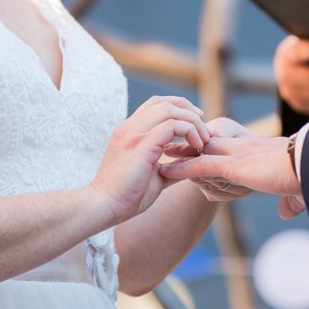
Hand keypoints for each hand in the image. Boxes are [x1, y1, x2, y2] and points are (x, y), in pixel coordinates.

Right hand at [89, 96, 208, 222]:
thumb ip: (171, 165)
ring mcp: (133, 133)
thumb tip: (192, 163)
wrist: (103, 206)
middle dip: (188, 110)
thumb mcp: (154, 175)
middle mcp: (129, 127)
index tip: (196, 122)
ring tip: (203, 139)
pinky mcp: (141, 144)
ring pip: (169, 109)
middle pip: (163, 102)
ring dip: (192, 121)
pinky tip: (196, 147)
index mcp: (129, 131)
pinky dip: (189, 131)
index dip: (179, 108)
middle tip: (204, 127)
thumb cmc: (126, 196)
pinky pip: (172, 126)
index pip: (155, 105)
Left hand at [161, 133, 304, 218]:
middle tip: (162, 150)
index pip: (224, 151)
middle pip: (205, 146)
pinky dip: (181, 168)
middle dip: (183, 148)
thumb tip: (288, 213)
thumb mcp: (297, 192)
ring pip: (199, 154)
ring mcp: (237, 155)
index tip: (190, 156)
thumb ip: (290, 202)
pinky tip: (164, 170)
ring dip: (176, 158)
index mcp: (256, 153)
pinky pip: (200, 165)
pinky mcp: (234, 165)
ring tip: (153, 160)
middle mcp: (243, 149)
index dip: (205, 154)